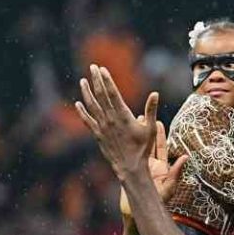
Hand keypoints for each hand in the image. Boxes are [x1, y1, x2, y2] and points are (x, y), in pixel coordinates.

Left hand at [77, 66, 155, 180]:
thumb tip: (155, 93)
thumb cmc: (143, 148)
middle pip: (101, 95)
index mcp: (123, 115)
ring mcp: (102, 127)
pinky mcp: (98, 135)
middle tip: (92, 67)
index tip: (103, 69)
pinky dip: (82, 111)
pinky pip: (87, 120)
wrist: (130, 167)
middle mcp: (110, 119)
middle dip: (96, 80)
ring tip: (83, 80)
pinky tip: (78, 103)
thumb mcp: (150, 128)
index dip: (107, 80)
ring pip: (92, 106)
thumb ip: (151, 109)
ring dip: (86, 92)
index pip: (113, 93)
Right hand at [120, 121, 185, 215]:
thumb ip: (176, 172)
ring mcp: (140, 168)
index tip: (157, 122)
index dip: (159, 134)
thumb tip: (186, 156)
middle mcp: (150, 166)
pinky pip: (128, 157)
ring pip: (137, 149)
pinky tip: (119, 139)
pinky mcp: (130, 172)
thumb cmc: (157, 203)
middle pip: (148, 145)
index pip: (160, 147)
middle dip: (145, 131)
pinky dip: (125, 148)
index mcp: (161, 167)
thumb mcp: (168, 187)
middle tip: (141, 117)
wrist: (141, 213)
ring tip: (129, 124)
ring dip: (134, 137)